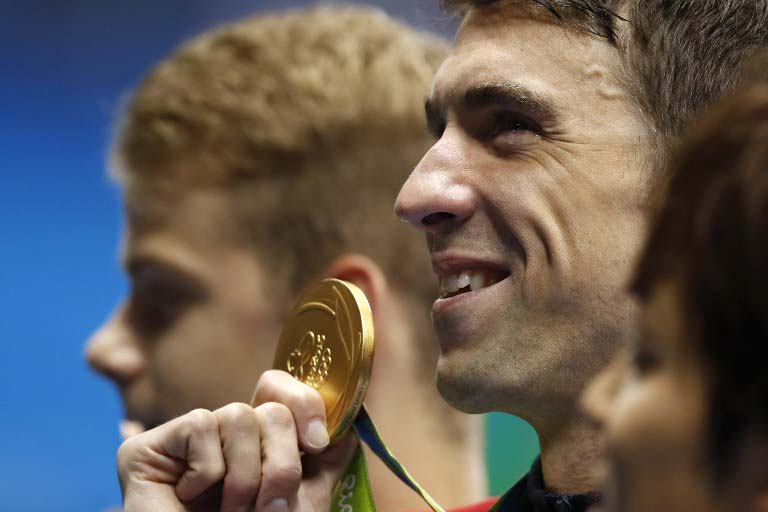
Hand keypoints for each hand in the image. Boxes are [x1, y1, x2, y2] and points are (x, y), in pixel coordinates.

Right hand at [117, 370, 356, 511]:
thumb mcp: (302, 502)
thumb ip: (324, 462)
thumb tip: (345, 424)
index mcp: (255, 444)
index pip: (281, 389)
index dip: (305, 403)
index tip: (316, 444)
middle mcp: (222, 436)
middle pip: (271, 407)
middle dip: (280, 461)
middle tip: (270, 506)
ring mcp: (184, 440)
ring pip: (239, 414)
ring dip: (245, 475)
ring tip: (231, 510)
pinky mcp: (148, 446)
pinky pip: (201, 425)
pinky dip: (207, 470)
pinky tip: (189, 497)